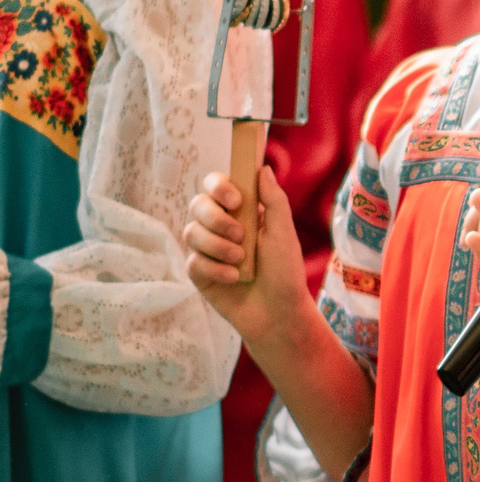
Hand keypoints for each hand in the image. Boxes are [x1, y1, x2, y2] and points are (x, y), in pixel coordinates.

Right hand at [184, 167, 308, 346]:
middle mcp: (221, 226)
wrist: (278, 312)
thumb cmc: (285, 272)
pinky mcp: (199, 272)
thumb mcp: (284, 233)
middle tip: (240, 235)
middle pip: (198, 205)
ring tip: (242, 261)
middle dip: (216, 219)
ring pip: (191, 232)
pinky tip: (235, 278)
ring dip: (218, 246)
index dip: (219, 186)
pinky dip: (216, 269)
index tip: (235, 200)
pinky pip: (193, 261)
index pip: (216, 186)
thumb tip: (262, 168)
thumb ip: (274, 200)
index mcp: (242, 212)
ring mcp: (207, 248)